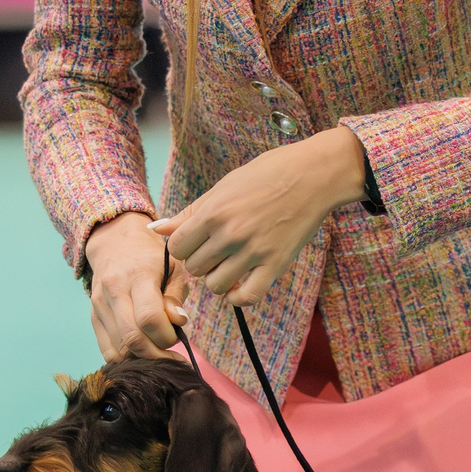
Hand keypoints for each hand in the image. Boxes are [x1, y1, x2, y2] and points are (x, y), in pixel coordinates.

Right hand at [84, 212, 189, 360]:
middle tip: (171, 354)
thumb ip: (176, 296)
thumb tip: (178, 322)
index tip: (178, 337)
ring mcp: (100, 305)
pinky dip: (126, 359)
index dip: (166, 336)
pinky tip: (141, 353)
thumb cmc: (152, 259)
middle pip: (132, 338)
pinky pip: (107, 351)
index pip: (149, 317)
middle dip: (156, 354)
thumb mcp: (174, 267)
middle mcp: (114, 291)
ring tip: (156, 350)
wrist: (115, 244)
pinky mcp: (93, 316)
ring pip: (119, 349)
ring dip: (142, 358)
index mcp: (138, 276)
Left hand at [151, 127, 366, 308]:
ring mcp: (253, 251)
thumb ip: (190, 212)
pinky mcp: (276, 264)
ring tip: (230, 264)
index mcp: (213, 212)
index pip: (178, 247)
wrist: (314, 175)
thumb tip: (156, 229)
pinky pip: (247, 297)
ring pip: (215, 285)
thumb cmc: (267, 174)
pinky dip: (239, 297)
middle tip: (216, 250)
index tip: (197, 241)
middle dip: (201, 262)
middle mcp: (230, 234)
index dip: (184, 246)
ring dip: (219, 278)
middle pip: (194, 268)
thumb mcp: (223, 187)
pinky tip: (241, 284)